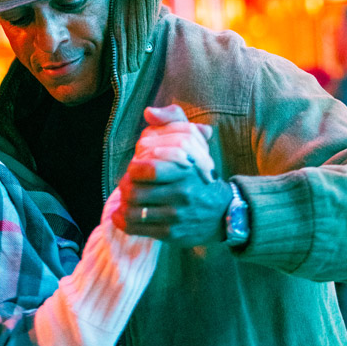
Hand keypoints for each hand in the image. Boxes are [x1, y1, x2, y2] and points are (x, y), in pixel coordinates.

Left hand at [112, 105, 232, 244]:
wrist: (224, 212)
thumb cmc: (200, 173)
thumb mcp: (193, 141)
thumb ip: (173, 119)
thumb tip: (148, 112)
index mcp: (185, 168)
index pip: (145, 169)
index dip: (132, 169)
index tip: (134, 169)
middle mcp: (181, 192)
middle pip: (134, 191)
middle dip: (124, 187)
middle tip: (126, 185)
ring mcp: (176, 215)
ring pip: (133, 211)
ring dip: (122, 206)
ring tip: (123, 201)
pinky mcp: (172, 234)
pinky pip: (137, 228)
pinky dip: (123, 222)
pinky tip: (121, 216)